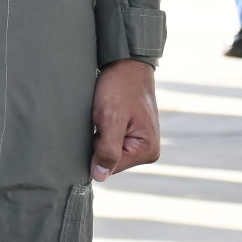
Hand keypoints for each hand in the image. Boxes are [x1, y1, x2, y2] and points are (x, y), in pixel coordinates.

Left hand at [90, 60, 159, 180]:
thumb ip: (107, 149)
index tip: (95, 130)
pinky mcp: (131, 132)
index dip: (95, 151)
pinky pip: (109, 140)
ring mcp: (139, 141)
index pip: (110, 166)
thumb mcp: (110, 118)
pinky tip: (102, 117)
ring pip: (107, 150)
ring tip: (101, 117)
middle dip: (97, 143)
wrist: (126, 64)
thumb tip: (100, 176)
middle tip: (99, 120)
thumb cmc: (119, 88)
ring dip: (98, 136)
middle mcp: (147, 150)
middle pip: (109, 160)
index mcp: (147, 151)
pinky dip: (101, 131)